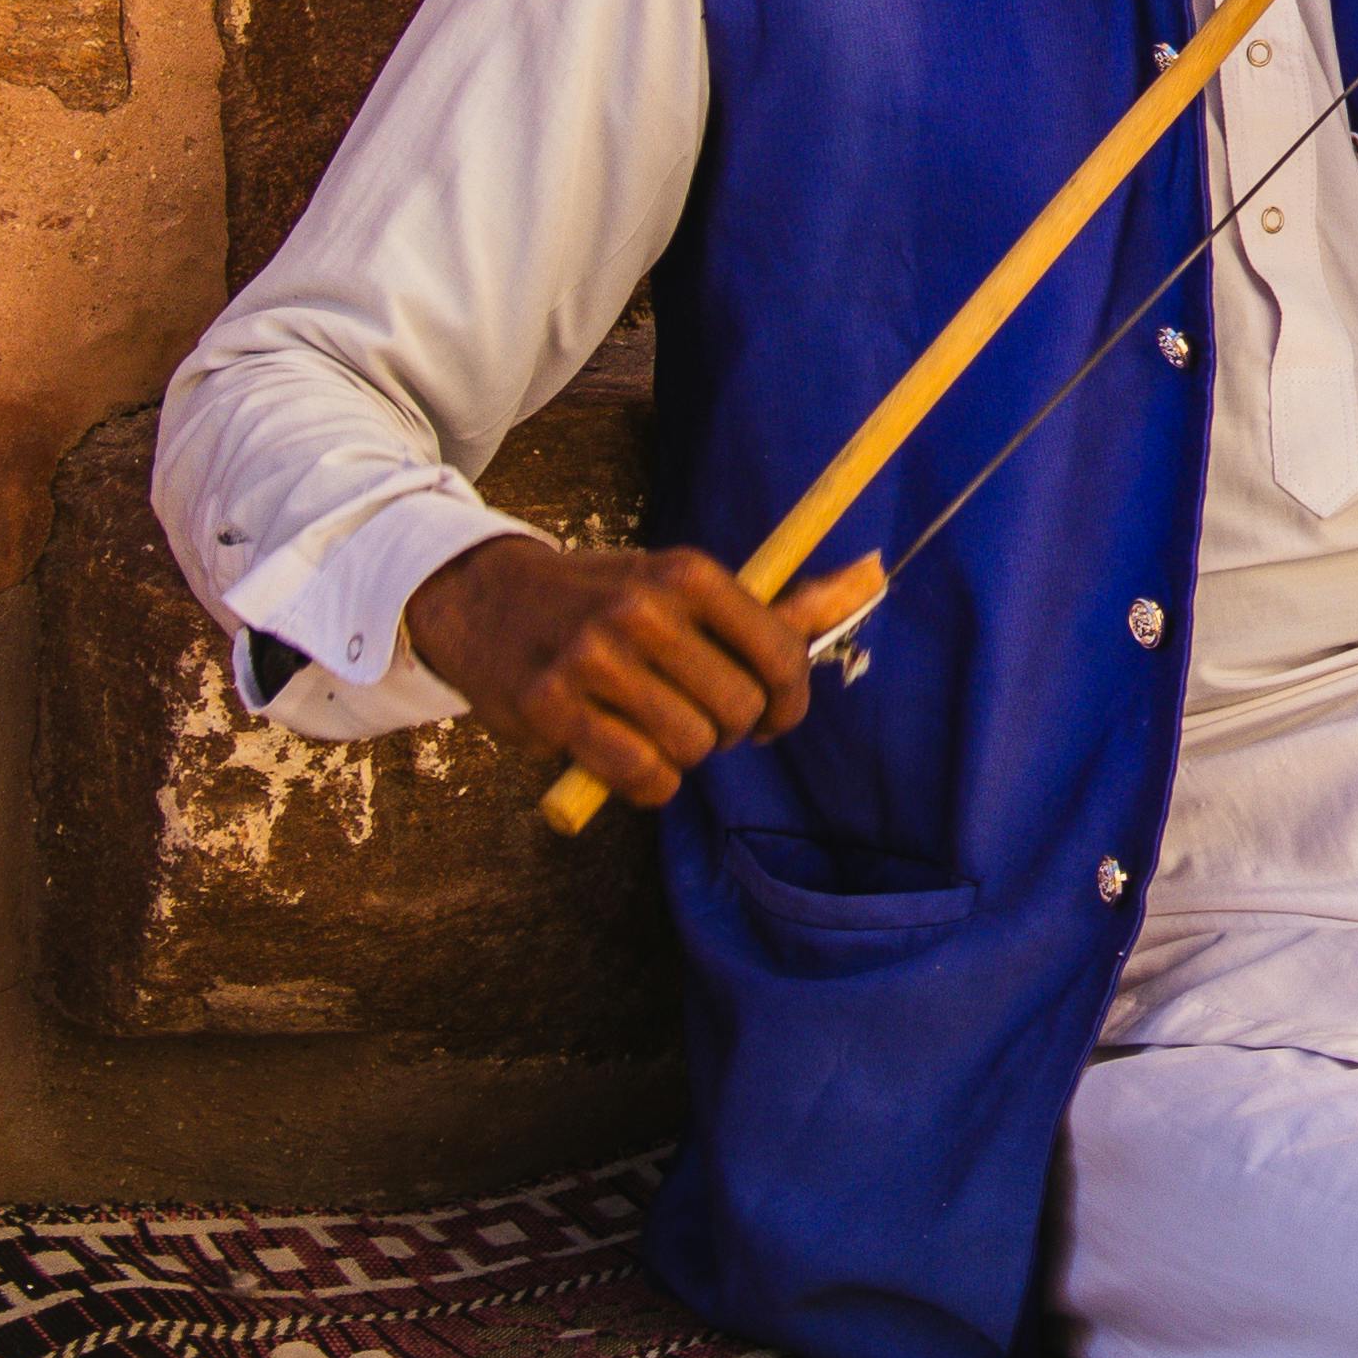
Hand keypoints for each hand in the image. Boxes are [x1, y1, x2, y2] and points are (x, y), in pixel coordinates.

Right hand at [409, 536, 879, 808]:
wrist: (487, 600)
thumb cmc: (605, 599)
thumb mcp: (679, 584)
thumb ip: (766, 604)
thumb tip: (869, 579)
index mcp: (687, 573)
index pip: (779, 653)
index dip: (789, 702)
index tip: (773, 720)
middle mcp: (643, 609)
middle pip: (737, 708)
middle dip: (730, 730)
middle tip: (702, 723)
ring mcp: (592, 657)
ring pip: (690, 746)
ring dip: (684, 756)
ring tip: (657, 732)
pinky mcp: (550, 706)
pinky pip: (641, 774)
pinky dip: (649, 784)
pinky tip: (632, 763)